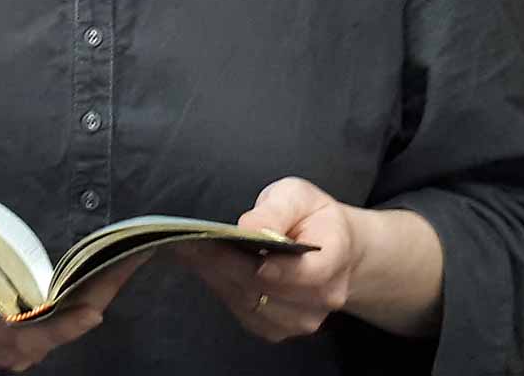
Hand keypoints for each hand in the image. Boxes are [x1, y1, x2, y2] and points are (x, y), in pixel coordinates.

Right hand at [0, 213, 145, 372]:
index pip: (19, 332)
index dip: (58, 323)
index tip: (90, 309)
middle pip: (49, 335)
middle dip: (90, 302)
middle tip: (125, 266)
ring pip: (51, 335)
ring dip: (86, 304)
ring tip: (119, 268)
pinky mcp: (4, 335)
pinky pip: (46, 330)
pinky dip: (73, 309)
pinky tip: (95, 283)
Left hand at [175, 177, 354, 341]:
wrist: (329, 248)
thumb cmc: (310, 217)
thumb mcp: (297, 196)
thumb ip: (276, 211)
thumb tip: (250, 228)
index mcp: (337, 257)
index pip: (310, 273)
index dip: (276, 268)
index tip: (241, 251)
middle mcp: (324, 296)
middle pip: (269, 289)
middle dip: (225, 264)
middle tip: (188, 241)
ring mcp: (302, 318)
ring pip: (251, 304)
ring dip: (216, 277)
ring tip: (187, 250)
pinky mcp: (278, 328)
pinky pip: (245, 314)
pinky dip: (221, 289)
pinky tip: (202, 267)